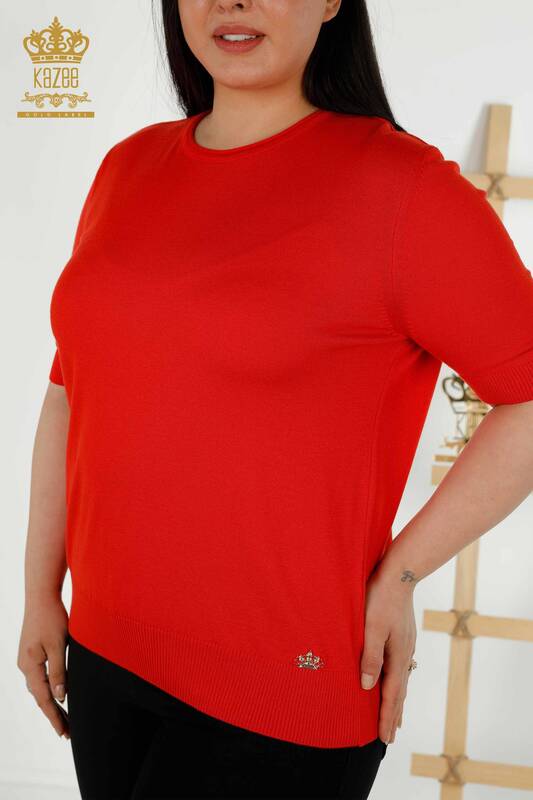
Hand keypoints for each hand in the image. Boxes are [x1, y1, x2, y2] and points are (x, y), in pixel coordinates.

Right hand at [17, 596, 69, 739]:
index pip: (43, 698)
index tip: (63, 732)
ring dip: (51, 702)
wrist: (41, 596)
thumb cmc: (52, 617)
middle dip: (53, 714)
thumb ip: (59, 671)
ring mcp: (27, 659)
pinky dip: (48, 688)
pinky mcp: (32, 652)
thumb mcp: (58, 645)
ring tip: (64, 717)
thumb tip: (60, 696)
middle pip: (39, 696)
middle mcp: (25, 665)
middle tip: (66, 731)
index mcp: (30, 665)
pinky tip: (57, 693)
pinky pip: (39, 677)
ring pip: (39, 688)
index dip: (54, 716)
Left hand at [359, 565, 416, 743]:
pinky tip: (394, 678)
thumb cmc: (381, 597)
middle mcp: (405, 653)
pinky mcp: (402, 634)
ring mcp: (406, 644)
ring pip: (401, 679)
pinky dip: (396, 681)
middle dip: (393, 715)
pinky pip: (399, 666)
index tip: (385, 738)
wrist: (400, 572)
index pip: (392, 694)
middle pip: (400, 691)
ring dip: (397, 700)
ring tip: (395, 715)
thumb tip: (367, 687)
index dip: (387, 717)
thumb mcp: (371, 628)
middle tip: (389, 737)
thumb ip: (370, 657)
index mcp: (397, 656)